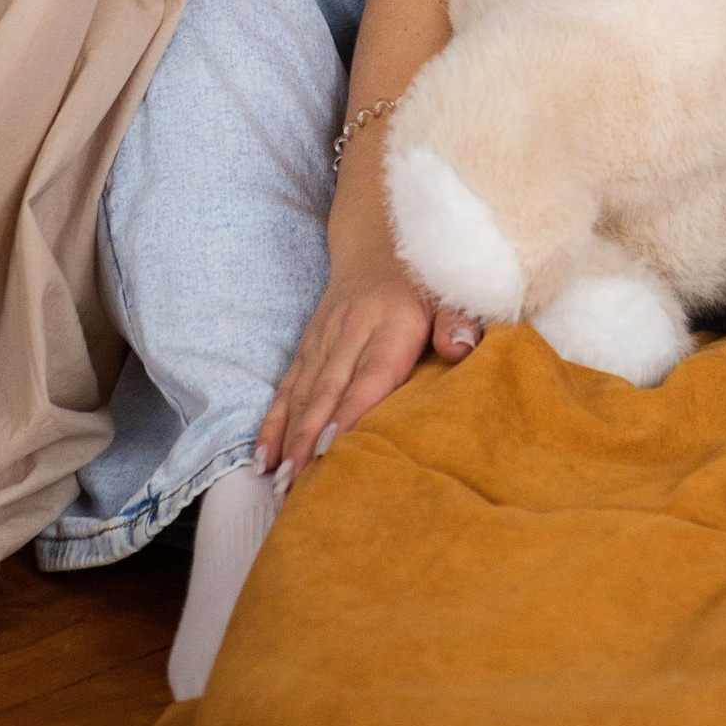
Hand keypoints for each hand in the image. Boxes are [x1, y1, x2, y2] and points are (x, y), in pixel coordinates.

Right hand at [254, 264, 483, 481]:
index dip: (351, 410)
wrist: (377, 242)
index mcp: (390, 322)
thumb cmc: (423, 279)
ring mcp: (323, 339)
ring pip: (302, 393)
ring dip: (289, 437)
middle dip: (311, 438)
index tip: (335, 448)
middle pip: (328, 390)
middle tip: (299, 483)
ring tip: (280, 482)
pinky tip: (264, 456)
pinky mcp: (307, 347)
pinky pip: (286, 387)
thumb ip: (457, 320)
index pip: (371, 373)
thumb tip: (461, 349)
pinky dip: (273, 422)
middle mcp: (350, 331)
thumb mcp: (449, 291)